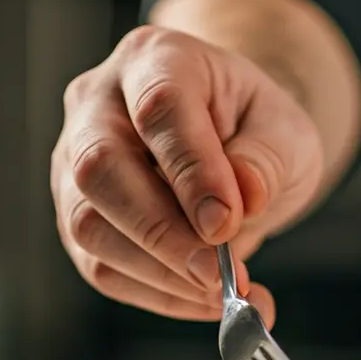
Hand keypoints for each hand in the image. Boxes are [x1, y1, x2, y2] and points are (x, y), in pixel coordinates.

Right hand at [52, 25, 324, 327]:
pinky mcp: (77, 217)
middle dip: (162, 233)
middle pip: (99, 168)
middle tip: (217, 275)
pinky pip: (102, 267)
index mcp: (154, 60)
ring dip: (160, 273)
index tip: (226, 224)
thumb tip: (240, 201)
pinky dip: (158, 294)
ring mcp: (75, 162)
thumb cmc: (256, 129)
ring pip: (89, 226)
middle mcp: (98, 105)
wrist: (234, 145)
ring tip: (225, 291)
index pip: (158, 109)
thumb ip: (266, 160)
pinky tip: (204, 299)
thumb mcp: (285, 133)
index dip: (190, 171)